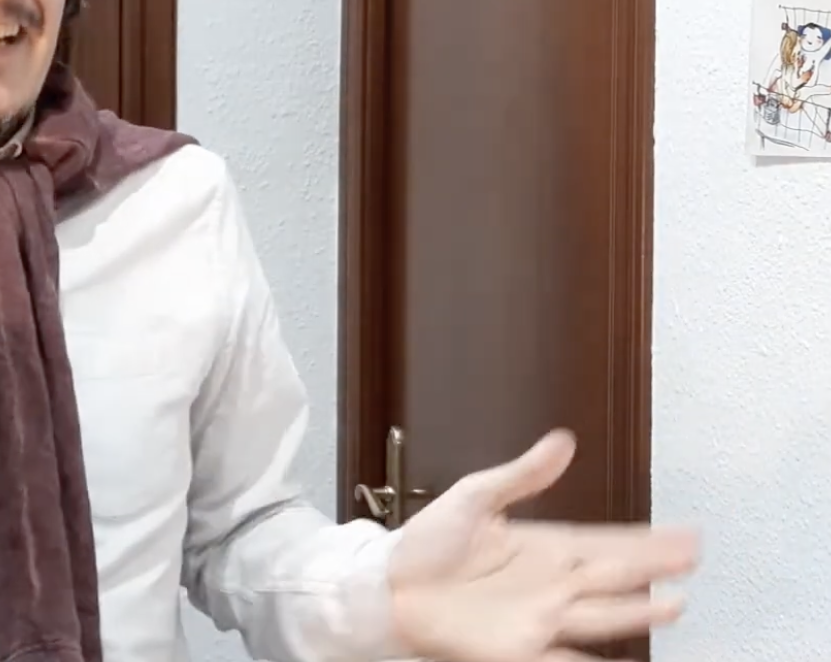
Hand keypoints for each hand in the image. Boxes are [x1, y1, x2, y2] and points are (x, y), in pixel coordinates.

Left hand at [388, 430, 699, 661]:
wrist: (386, 587)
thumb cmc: (424, 545)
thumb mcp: (473, 497)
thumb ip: (521, 475)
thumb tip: (563, 442)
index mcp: (542, 546)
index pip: (605, 540)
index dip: (645, 538)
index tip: (684, 533)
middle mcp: (550, 583)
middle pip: (614, 575)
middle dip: (654, 567)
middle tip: (695, 558)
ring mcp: (539, 617)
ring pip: (601, 616)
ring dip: (635, 613)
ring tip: (675, 606)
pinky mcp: (520, 648)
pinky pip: (566, 658)